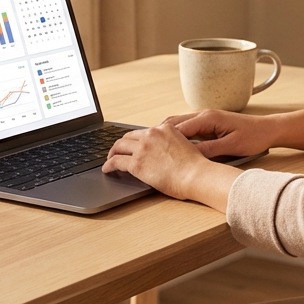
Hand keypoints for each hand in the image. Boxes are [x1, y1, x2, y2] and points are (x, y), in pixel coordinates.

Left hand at [102, 120, 221, 200]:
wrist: (197, 175)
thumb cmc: (195, 167)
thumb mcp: (184, 145)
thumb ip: (171, 144)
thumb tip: (162, 153)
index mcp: (165, 128)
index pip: (144, 131)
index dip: (136, 140)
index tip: (132, 145)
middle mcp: (152, 134)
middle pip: (128, 136)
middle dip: (121, 144)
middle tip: (117, 151)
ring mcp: (143, 148)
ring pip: (119, 146)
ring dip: (112, 153)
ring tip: (109, 159)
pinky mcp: (137, 163)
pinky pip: (116, 162)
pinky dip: (108, 165)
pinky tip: (107, 170)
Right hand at [162, 110, 278, 158]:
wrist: (268, 129)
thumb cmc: (254, 137)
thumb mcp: (231, 146)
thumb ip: (209, 150)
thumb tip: (189, 156)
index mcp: (208, 118)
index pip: (178, 128)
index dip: (163, 139)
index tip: (151, 149)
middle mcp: (204, 114)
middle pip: (173, 123)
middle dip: (159, 135)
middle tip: (145, 148)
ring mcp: (205, 118)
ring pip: (178, 124)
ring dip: (166, 135)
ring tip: (154, 148)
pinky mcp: (209, 124)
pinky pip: (187, 128)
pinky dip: (177, 135)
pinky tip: (172, 147)